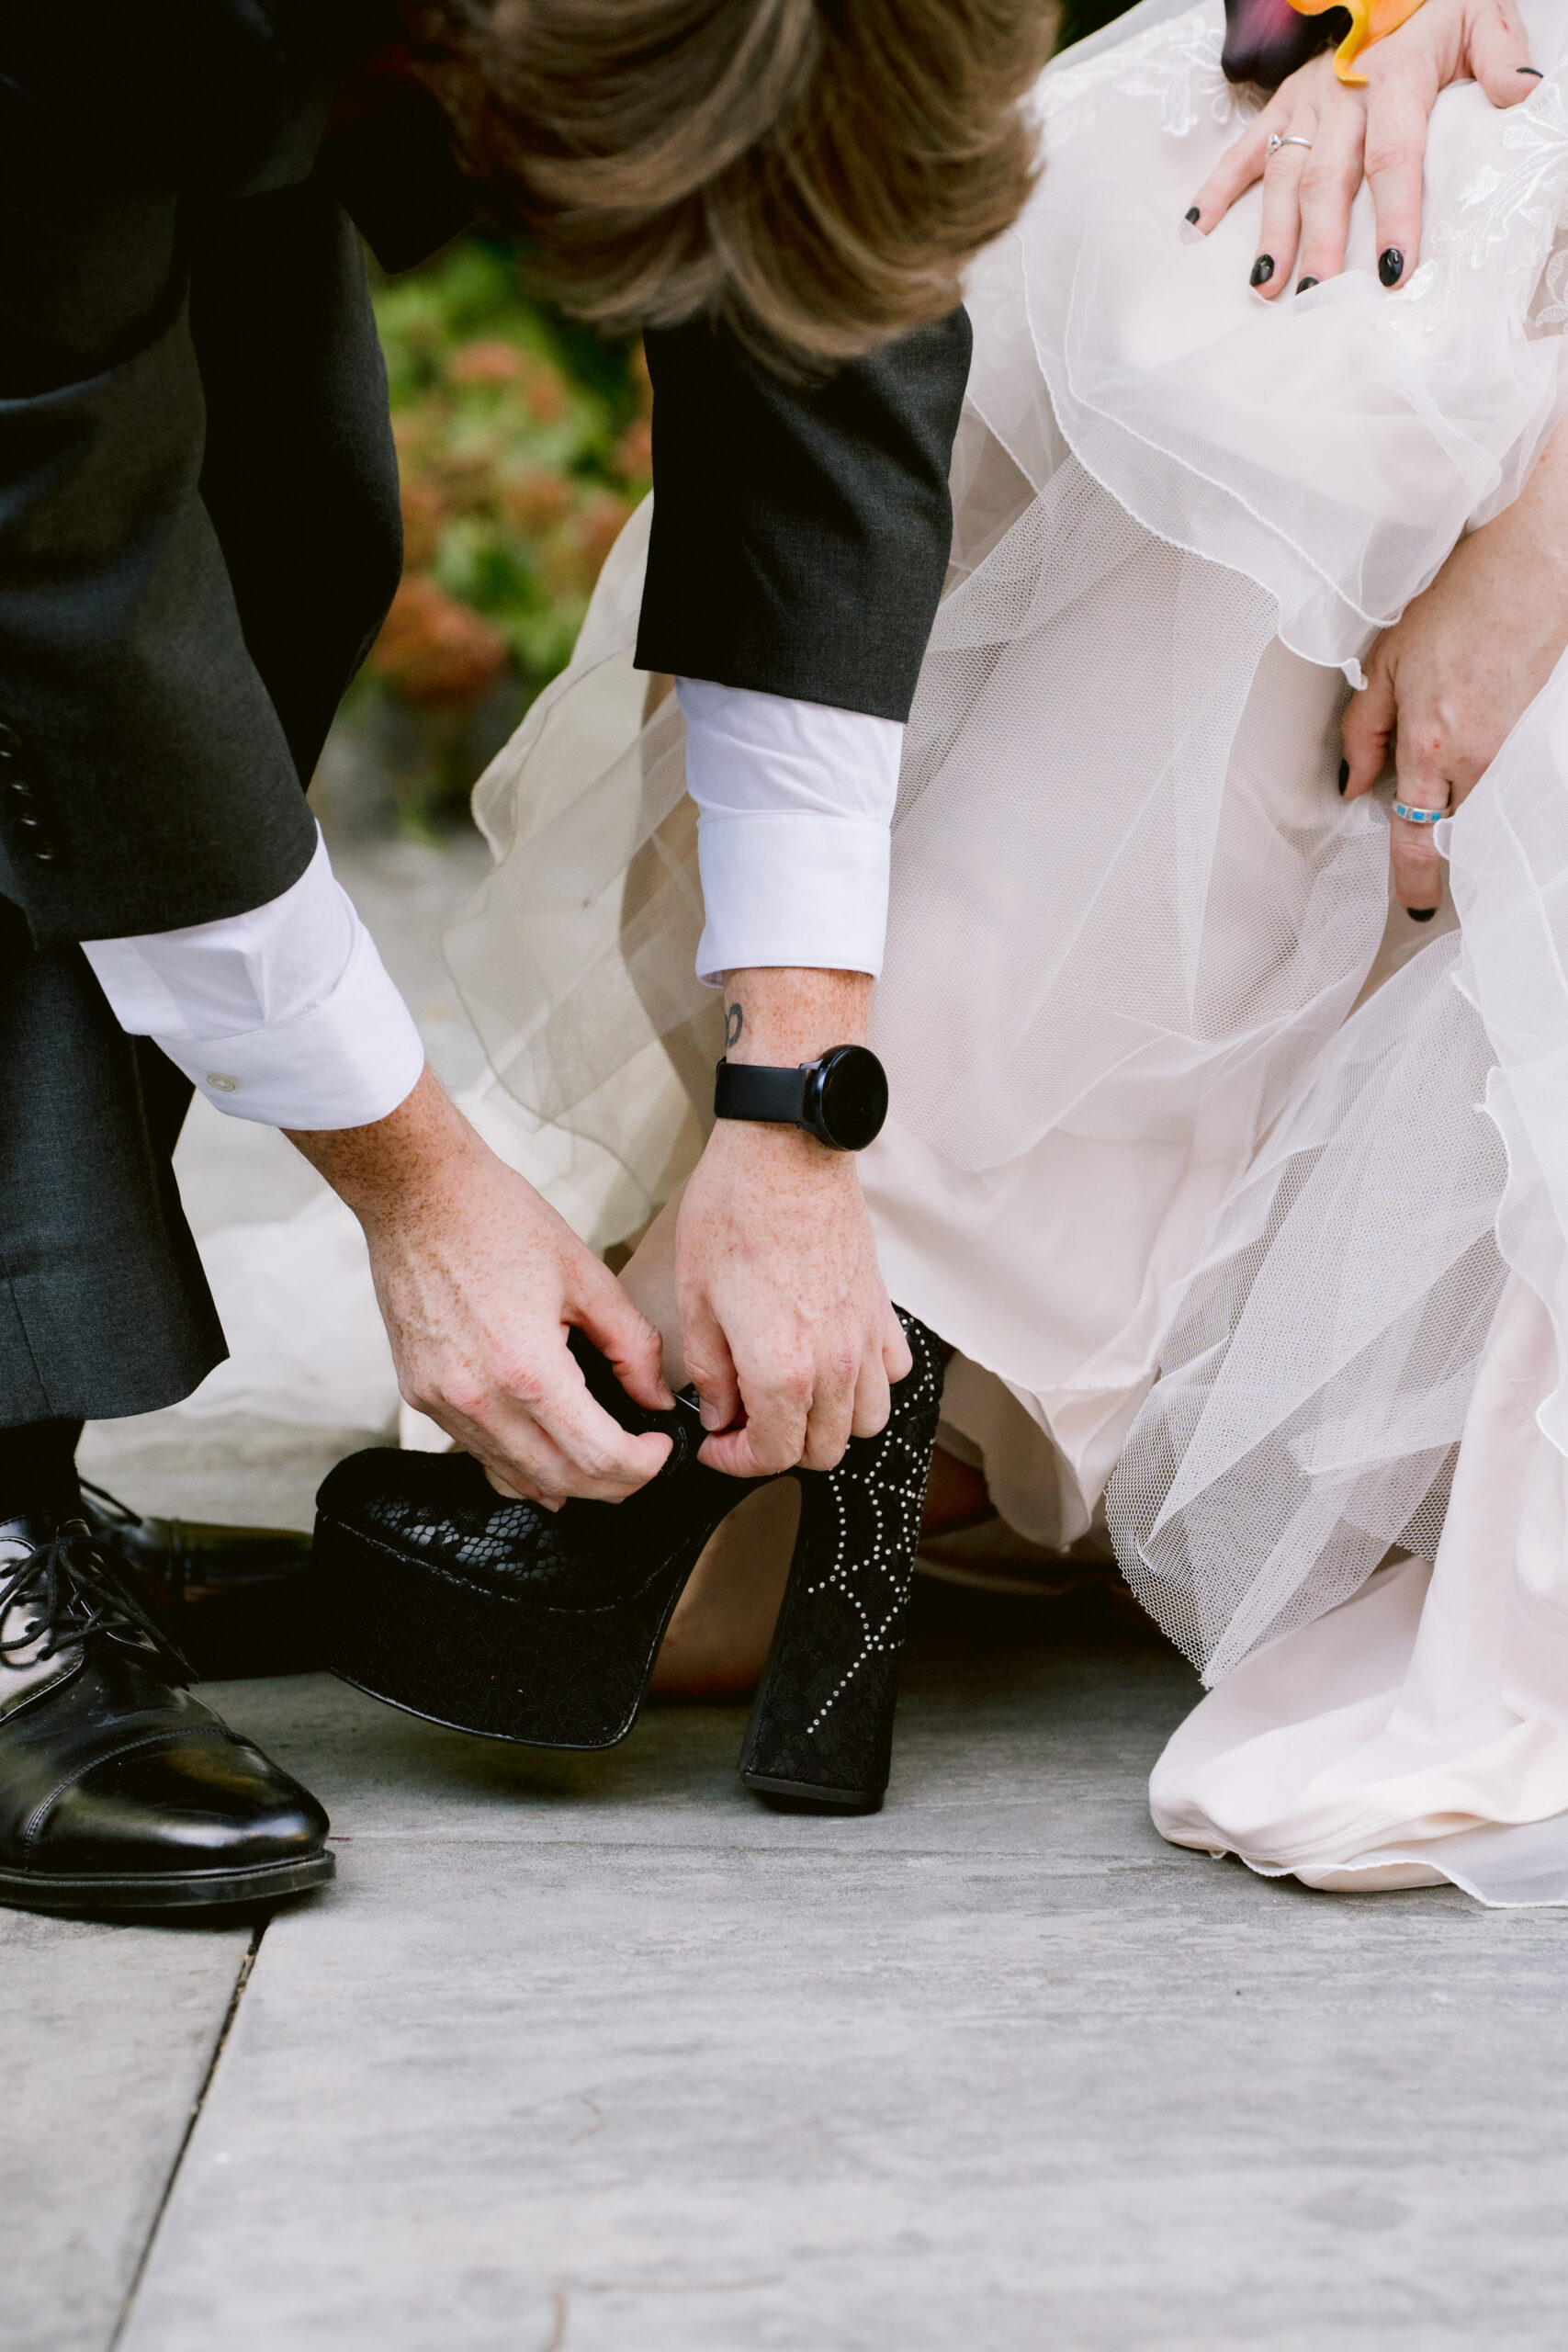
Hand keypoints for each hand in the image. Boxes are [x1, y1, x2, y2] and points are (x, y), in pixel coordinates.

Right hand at [287, 1068, 671, 1507]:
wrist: (417, 1194)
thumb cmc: (498, 1220)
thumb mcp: (586, 1275)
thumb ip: (631, 1345)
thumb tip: (654, 1398)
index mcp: (528, 1368)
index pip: (598, 1457)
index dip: (643, 1465)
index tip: (661, 1448)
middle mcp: (479, 1399)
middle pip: (561, 1481)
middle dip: (614, 1484)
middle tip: (641, 1459)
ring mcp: (442, 1403)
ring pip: (516, 1479)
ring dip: (568, 1481)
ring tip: (602, 1457)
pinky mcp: (420, 1396)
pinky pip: (479, 1453)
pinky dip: (520, 1463)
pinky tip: (546, 1445)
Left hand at [676, 1119, 909, 1476]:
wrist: (784, 1149)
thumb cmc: (733, 1211)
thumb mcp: (696, 1300)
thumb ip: (710, 1373)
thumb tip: (720, 1413)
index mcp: (780, 1368)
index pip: (773, 1454)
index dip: (737, 1460)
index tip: (717, 1443)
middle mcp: (833, 1363)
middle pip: (823, 1450)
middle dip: (780, 1448)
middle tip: (745, 1421)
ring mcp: (864, 1336)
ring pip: (868, 1421)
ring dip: (830, 1423)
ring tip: (792, 1397)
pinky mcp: (881, 1308)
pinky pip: (893, 1372)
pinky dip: (869, 1381)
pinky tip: (834, 1361)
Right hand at [1188, 0, 1536, 298]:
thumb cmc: (1442, 10)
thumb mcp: (1484, 16)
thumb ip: (1501, 55)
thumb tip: (1520, 94)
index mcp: (1394, 74)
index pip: (1393, 156)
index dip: (1392, 216)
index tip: (1392, 272)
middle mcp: (1342, 91)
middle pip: (1328, 178)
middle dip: (1322, 243)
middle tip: (1318, 298)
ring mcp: (1307, 101)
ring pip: (1285, 174)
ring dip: (1272, 233)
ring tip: (1267, 287)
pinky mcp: (1284, 104)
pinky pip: (1245, 149)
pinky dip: (1217, 188)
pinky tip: (1196, 228)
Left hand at [1342, 419, 1567, 915]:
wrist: (1530, 552)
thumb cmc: (1456, 597)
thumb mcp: (1384, 662)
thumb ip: (1364, 732)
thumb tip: (1354, 787)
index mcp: (1434, 741)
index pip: (1420, 835)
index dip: (1415, 879)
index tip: (1414, 906)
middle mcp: (1482, 752)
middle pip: (1456, 821)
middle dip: (1437, 819)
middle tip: (1420, 795)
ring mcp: (1519, 741)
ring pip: (1486, 795)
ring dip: (1465, 789)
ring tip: (1452, 747)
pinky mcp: (1541, 727)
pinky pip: (1513, 768)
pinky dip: (1494, 766)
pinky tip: (1482, 728)